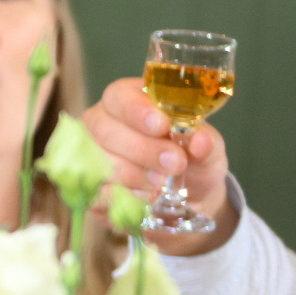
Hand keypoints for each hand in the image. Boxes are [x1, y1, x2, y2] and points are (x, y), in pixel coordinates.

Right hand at [85, 77, 233, 253]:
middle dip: (141, 148)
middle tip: (174, 164)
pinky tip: (145, 198)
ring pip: (98, 161)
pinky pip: (95, 191)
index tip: (163, 126)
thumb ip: (206, 143)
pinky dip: (122, 196)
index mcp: (130, 100)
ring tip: (162, 184)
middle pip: (104, 129)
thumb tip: (201, 140)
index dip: (137, 111)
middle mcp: (101, 123)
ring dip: (133, 175)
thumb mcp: (207, 149)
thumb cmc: (192, 160)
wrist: (186, 196)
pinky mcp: (88, 187)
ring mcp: (88, 155)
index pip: (119, 96)